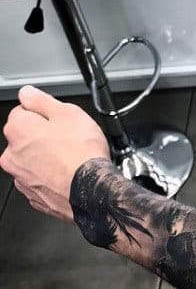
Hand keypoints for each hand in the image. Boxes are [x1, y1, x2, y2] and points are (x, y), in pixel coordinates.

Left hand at [0, 85, 110, 222]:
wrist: (91, 190)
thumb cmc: (82, 153)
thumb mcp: (68, 112)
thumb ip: (42, 100)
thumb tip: (27, 93)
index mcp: (18, 130)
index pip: (23, 111)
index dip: (46, 113)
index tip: (60, 119)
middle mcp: (12, 155)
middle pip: (27, 138)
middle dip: (45, 136)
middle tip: (70, 138)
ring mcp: (21, 177)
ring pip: (33, 160)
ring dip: (48, 157)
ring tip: (72, 157)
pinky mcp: (34, 195)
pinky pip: (41, 179)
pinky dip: (52, 176)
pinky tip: (69, 173)